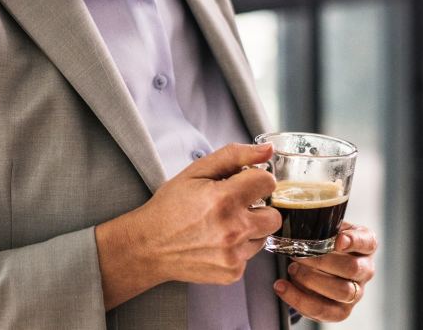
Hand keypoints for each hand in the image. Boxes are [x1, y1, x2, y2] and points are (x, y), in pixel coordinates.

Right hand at [95, 143, 281, 308]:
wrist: (148, 246)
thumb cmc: (170, 207)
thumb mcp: (196, 172)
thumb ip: (234, 156)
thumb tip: (267, 150)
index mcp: (224, 198)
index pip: (268, 182)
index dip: (255, 180)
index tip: (243, 184)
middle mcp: (233, 229)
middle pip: (274, 215)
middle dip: (258, 207)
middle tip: (234, 207)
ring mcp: (234, 254)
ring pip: (263, 236)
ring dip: (249, 229)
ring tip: (221, 226)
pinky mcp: (233, 272)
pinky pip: (250, 256)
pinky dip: (238, 248)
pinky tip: (216, 242)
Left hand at [273, 222, 377, 321]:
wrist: (313, 266)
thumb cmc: (320, 244)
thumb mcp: (323, 229)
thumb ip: (319, 225)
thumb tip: (299, 220)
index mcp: (364, 245)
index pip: (367, 242)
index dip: (354, 241)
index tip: (339, 240)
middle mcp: (365, 270)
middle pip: (352, 269)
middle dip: (321, 261)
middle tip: (298, 254)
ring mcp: (356, 292)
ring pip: (342, 291)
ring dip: (311, 279)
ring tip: (291, 269)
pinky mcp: (341, 311)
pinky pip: (323, 311)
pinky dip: (299, 299)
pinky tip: (282, 286)